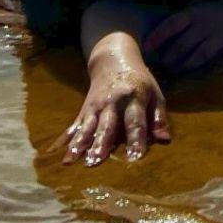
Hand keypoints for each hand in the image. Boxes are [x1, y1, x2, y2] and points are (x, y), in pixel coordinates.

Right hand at [60, 43, 169, 166]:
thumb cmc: (139, 82)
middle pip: (106, 125)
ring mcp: (95, 106)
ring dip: (79, 144)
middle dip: (101, 144)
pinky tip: (57, 154)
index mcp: (134, 98)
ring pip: (86, 127)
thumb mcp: (155, 94)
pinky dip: (65, 140)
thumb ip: (159, 117)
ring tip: (71, 162)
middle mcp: (112, 102)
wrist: (113, 60)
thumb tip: (165, 139)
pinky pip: (74, 126)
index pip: (136, 121)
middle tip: (95, 162)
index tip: (135, 158)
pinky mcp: (84, 110)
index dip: (136, 139)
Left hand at [142, 0, 222, 74]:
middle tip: (162, 64)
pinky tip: (199, 74)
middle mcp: (206, 25)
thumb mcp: (196, 10)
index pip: (173, 24)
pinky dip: (209, 71)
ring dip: (185, 66)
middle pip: (184, 44)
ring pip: (199, 56)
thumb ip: (179, 22)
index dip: (158, 36)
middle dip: (170, 57)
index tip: (146, 47)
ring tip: (175, 70)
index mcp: (195, 14)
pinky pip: (217, 64)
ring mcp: (219, 38)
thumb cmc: (212, 13)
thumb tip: (153, 38)